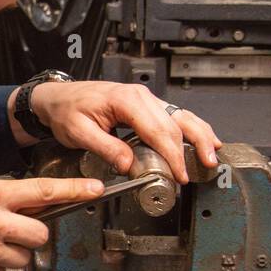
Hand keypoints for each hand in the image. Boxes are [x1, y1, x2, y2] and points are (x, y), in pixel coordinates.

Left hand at [10, 80, 220, 183]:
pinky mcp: (145, 106)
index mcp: (126, 100)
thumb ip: (106, 148)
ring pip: (181, 116)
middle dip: (192, 148)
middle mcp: (141, 97)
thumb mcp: (80, 133)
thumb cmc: (66, 110)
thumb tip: (129, 164)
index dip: (173, 155)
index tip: (179, 174)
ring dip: (200, 135)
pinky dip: (191, 128)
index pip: (158, 130)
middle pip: (176, 123)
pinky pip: (174, 116)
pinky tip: (204, 139)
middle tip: (203, 169)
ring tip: (213, 154)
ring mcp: (145, 100)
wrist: (57, 97)